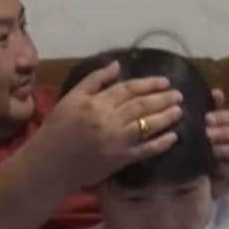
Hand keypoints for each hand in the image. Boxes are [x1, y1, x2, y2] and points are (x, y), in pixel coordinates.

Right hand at [28, 62, 183, 191]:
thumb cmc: (58, 128)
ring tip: (179, 111)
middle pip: (141, 106)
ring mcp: (116, 141)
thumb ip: (95, 80)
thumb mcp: (71, 98)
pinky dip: (160, 144)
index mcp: (96, 103)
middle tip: (179, 95)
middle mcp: (109, 120)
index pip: (128, 90)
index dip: (149, 84)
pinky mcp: (120, 160)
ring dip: (165, 118)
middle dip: (162, 99)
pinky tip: (173, 137)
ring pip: (146, 126)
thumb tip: (117, 65)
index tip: (165, 82)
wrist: (49, 163)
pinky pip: (144, 150)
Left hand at [206, 89, 228, 195]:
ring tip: (210, 144)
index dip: (221, 115)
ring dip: (226, 144)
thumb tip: (214, 93)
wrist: (209, 183)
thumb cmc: (205, 154)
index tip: (206, 117)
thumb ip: (204, 115)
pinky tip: (216, 161)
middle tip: (206, 130)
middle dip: (222, 128)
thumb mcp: (200, 135)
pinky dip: (228, 162)